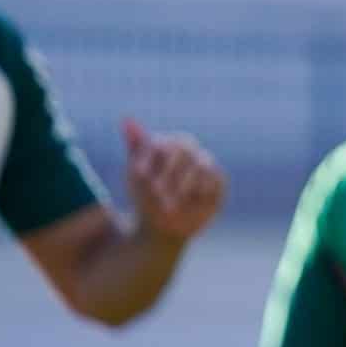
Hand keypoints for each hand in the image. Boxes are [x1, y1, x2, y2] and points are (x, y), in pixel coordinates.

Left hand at [123, 118, 225, 241]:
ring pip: (201, 162)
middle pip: (185, 147)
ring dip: (183, 183)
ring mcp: (206, 166)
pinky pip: (215, 179)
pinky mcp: (219, 182)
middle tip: (156, 192)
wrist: (161, 227)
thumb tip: (126, 118)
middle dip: (169, 171)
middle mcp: (191, 151)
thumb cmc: (145, 198)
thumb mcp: (135, 175)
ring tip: (169, 204)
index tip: (138, 176)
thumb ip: (136, 147)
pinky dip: (200, 190)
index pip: (163, 142)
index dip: (151, 157)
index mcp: (169, 145)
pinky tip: (188, 202)